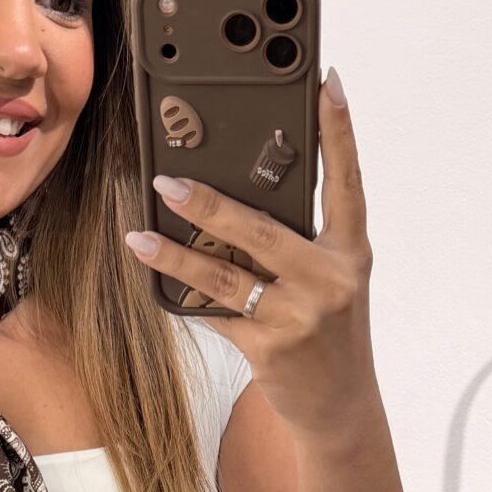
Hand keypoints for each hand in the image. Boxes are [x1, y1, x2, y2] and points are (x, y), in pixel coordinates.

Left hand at [126, 66, 373, 439]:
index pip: (347, 182)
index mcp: (350, 253)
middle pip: (262, 230)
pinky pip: (216, 314)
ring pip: (226, 276)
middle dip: (210, 204)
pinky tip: (156, 280)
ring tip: (141, 236)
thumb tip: (231, 206)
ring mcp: (299, 316)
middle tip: (168, 182)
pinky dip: (184, 297)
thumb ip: (300, 246)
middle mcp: (329, 280)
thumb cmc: (330, 336)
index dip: (339, 131)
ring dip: (177, 254)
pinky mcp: (270, 349)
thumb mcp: (332, 283)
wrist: (341, 408)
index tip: (327, 83)